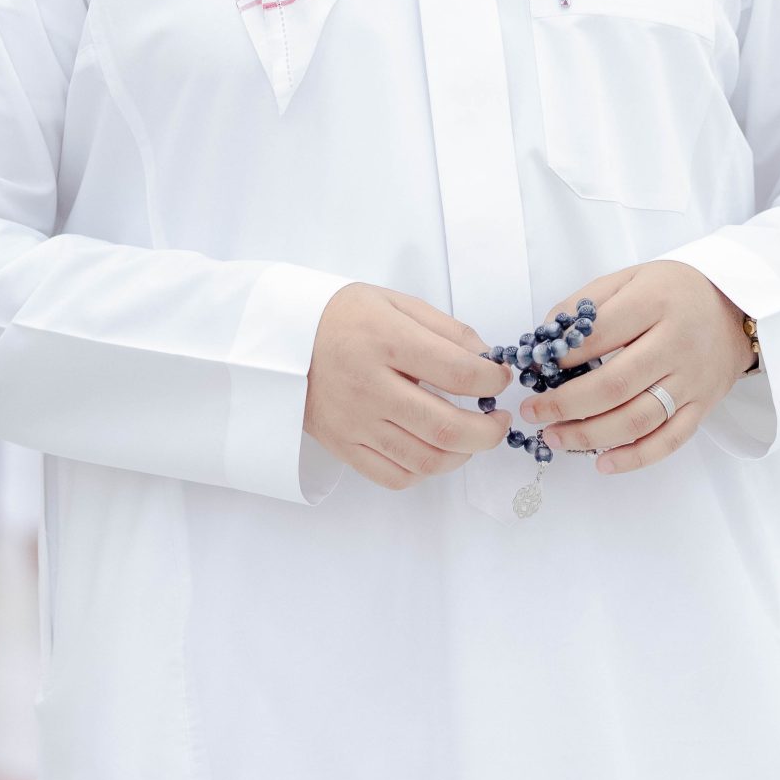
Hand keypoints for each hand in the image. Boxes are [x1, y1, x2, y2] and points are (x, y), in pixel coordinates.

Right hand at [304, 283, 513, 490]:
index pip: (458, 373)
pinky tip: (433, 450)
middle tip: (499, 421)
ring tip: (471, 436)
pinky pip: (394, 476)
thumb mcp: (396, 303)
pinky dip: (424, 472)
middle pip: (446, 428)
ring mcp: (354, 422)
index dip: (492, 380)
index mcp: (386, 341)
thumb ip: (446, 329)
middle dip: (488, 431)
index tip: (499, 377)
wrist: (280, 338)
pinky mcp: (342, 445)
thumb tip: (487, 359)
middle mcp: (370, 387)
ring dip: (462, 454)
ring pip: (425, 460)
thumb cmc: (343, 316)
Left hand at [525, 262, 758, 475]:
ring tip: (554, 438)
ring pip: (638, 420)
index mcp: (655, 303)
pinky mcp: (703, 406)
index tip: (535, 367)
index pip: (600, 335)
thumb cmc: (673, 291)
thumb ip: (586, 303)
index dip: (562, 356)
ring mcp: (692, 380)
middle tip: (532, 412)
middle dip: (565, 404)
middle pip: (615, 385)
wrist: (736, 307)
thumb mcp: (630, 277)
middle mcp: (677, 344)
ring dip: (590, 436)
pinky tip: (603, 463)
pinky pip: (670, 440)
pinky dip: (635, 458)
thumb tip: (544, 339)